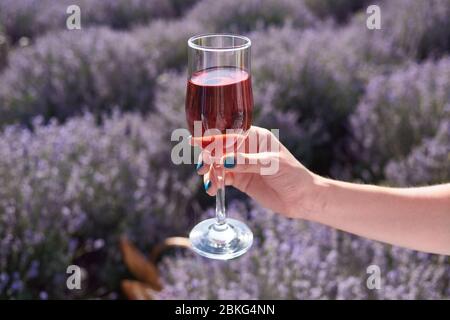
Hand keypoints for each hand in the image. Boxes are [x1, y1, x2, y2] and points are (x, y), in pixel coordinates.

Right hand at [192, 126, 319, 217]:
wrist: (302, 198)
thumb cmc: (292, 175)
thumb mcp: (271, 165)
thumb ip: (246, 162)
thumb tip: (224, 160)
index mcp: (255, 137)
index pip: (229, 135)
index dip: (212, 139)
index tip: (195, 142)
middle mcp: (245, 148)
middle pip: (219, 149)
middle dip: (208, 158)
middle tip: (202, 169)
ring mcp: (241, 164)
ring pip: (218, 165)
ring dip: (211, 174)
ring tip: (211, 186)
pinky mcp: (240, 179)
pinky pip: (222, 178)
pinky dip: (215, 183)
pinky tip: (213, 190)